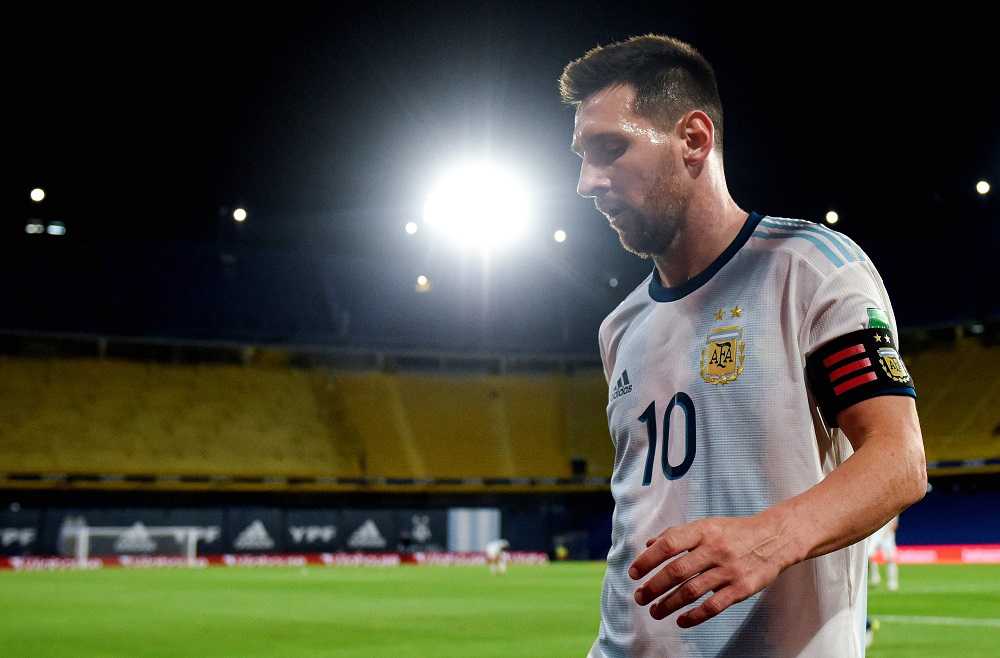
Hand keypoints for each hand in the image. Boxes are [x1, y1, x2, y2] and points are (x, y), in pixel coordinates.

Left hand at [628, 515, 789, 627]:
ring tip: (655, 612)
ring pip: (692, 591)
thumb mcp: (707, 525)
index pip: (668, 545)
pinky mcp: (742, 588)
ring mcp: (729, 570)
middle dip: (653, 586)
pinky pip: (714, 606)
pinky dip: (694, 616)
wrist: (775, 538)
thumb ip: (677, 533)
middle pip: (676, 571)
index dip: (647, 560)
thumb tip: (649, 544)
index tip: (634, 573)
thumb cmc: (735, 532)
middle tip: (639, 597)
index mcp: (703, 531)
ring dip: (669, 604)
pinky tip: (681, 620)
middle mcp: (715, 549)